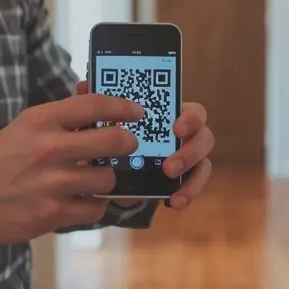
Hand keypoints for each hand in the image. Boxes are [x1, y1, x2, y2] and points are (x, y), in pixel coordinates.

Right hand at [0, 92, 142, 249]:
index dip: (123, 107)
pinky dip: (93, 204)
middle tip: (127, 146)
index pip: (93, 105)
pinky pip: (96, 208)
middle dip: (128, 144)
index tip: (137, 112)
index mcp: (40, 121)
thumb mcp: (23, 128)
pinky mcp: (54, 213)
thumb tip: (92, 95)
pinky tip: (81, 199)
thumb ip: (59, 116)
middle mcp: (49, 149)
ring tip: (93, 179)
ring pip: (108, 179)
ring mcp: (53, 183)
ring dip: (106, 179)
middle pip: (113, 142)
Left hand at [73, 83, 214, 211]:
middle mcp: (185, 134)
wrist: (113, 166)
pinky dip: (187, 192)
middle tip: (168, 166)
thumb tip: (83, 86)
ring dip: (189, 173)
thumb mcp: (106, 121)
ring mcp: (188, 157)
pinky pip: (194, 184)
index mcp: (171, 114)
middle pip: (204, 136)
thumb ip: (100, 105)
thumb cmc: (117, 133)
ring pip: (203, 162)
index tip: (176, 128)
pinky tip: (174, 202)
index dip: (190, 117)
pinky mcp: (185, 179)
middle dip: (190, 151)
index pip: (193, 110)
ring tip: (168, 180)